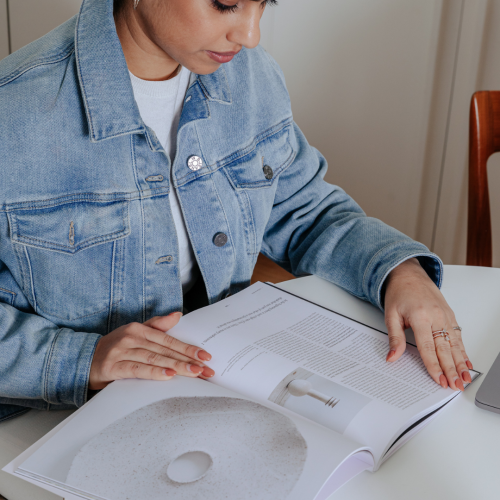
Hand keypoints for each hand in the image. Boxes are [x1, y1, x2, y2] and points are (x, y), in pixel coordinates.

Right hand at [88, 313, 213, 389]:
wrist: (83, 360)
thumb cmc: (114, 348)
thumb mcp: (134, 333)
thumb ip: (157, 325)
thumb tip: (177, 315)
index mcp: (139, 329)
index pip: (169, 339)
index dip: (188, 348)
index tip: (205, 356)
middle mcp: (131, 338)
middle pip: (165, 350)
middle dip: (188, 360)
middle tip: (206, 368)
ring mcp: (122, 352)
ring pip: (155, 359)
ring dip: (176, 366)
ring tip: (194, 372)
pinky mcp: (113, 367)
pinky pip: (138, 369)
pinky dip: (154, 372)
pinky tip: (169, 376)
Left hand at [384, 258, 471, 390]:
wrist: (408, 274)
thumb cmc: (399, 293)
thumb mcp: (390, 315)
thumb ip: (394, 338)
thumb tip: (392, 357)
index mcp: (420, 316)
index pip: (428, 347)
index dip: (434, 366)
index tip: (439, 380)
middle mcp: (436, 316)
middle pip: (445, 348)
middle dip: (451, 369)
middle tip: (456, 385)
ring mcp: (445, 316)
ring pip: (455, 344)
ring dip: (461, 363)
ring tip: (465, 378)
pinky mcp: (450, 315)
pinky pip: (458, 336)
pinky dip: (463, 350)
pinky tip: (466, 362)